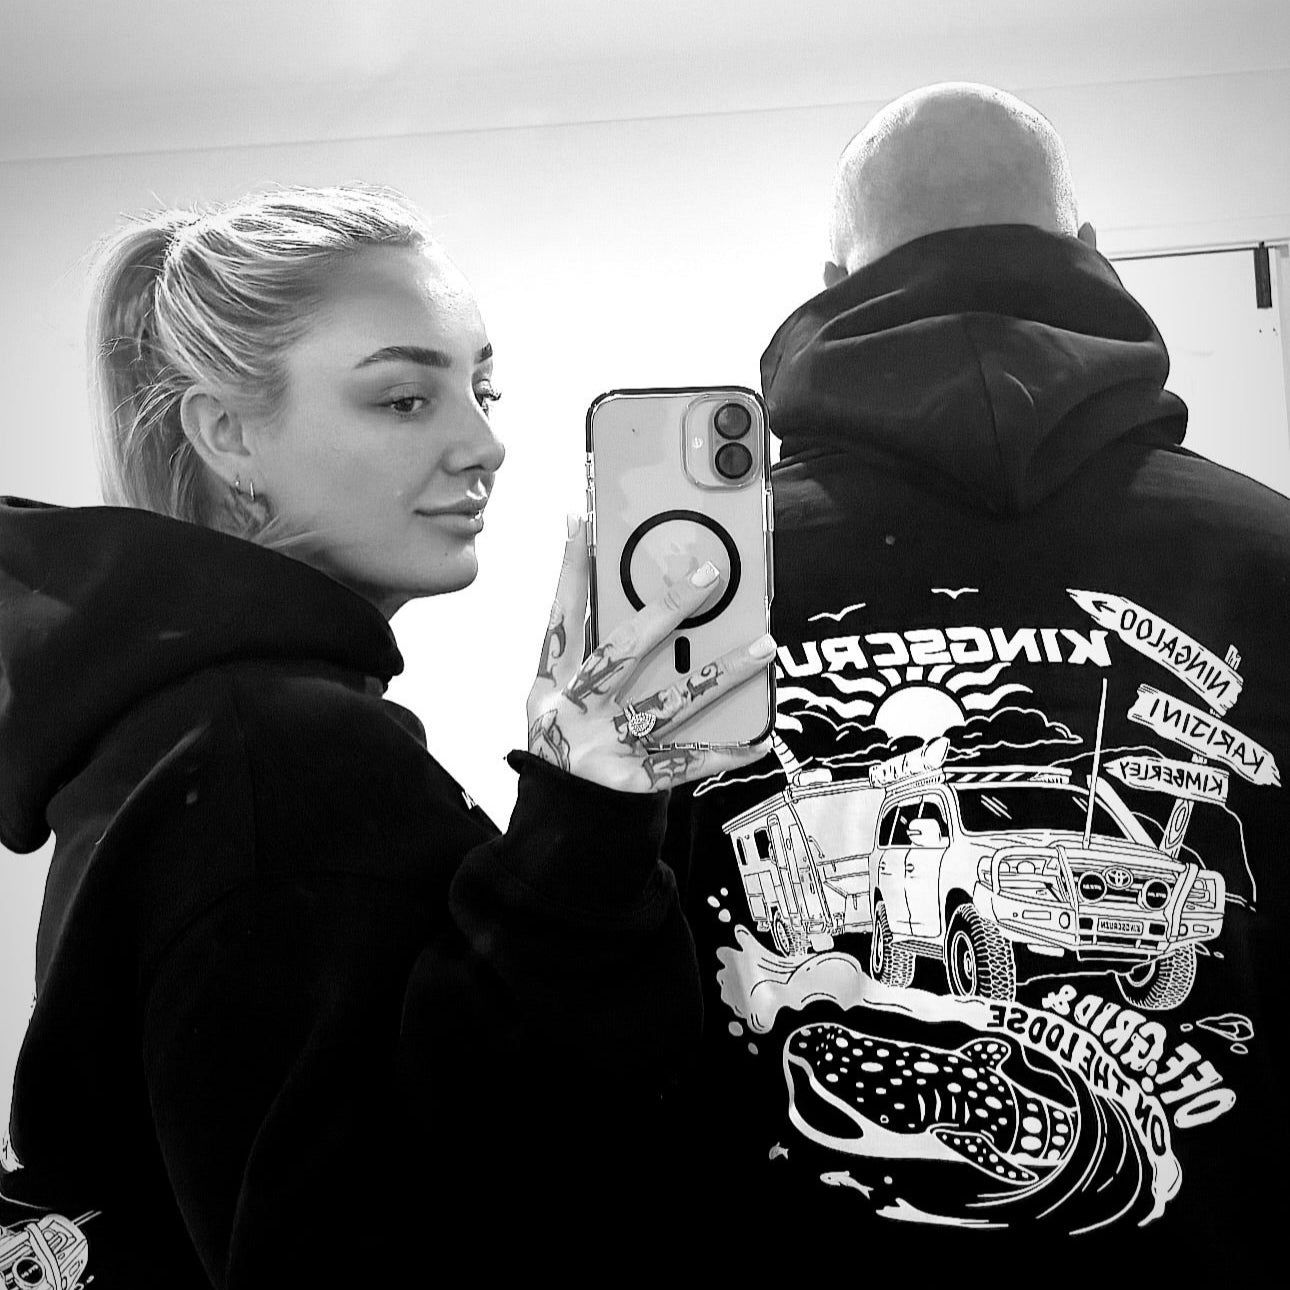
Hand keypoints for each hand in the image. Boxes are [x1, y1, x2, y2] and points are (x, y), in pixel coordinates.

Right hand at [527, 517, 775, 792]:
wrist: (556, 827)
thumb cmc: (565, 751)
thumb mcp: (553, 703)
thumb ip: (587, 658)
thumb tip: (635, 606)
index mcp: (552, 686)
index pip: (562, 617)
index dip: (569, 570)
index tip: (581, 521)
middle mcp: (575, 711)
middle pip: (623, 652)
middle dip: (666, 611)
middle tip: (708, 577)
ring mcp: (604, 745)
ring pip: (668, 703)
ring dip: (719, 674)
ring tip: (763, 649)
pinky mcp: (631, 782)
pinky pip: (685, 764)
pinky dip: (722, 754)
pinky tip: (757, 740)